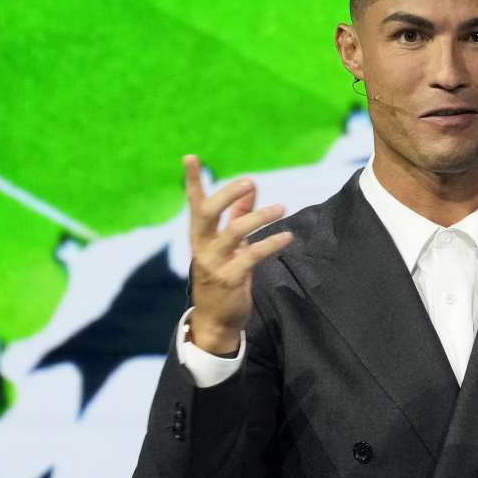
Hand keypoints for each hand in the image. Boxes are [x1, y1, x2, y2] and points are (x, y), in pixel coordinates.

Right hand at [184, 154, 291, 353]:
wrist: (215, 321)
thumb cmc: (223, 277)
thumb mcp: (229, 245)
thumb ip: (238, 215)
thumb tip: (251, 186)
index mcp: (200, 236)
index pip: (194, 203)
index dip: (192, 181)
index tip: (190, 156)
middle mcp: (202, 246)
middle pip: (207, 213)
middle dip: (227, 194)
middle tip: (249, 181)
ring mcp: (214, 263)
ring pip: (232, 232)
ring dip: (258, 217)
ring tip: (281, 208)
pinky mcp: (230, 279)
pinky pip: (251, 256)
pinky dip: (270, 244)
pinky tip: (287, 236)